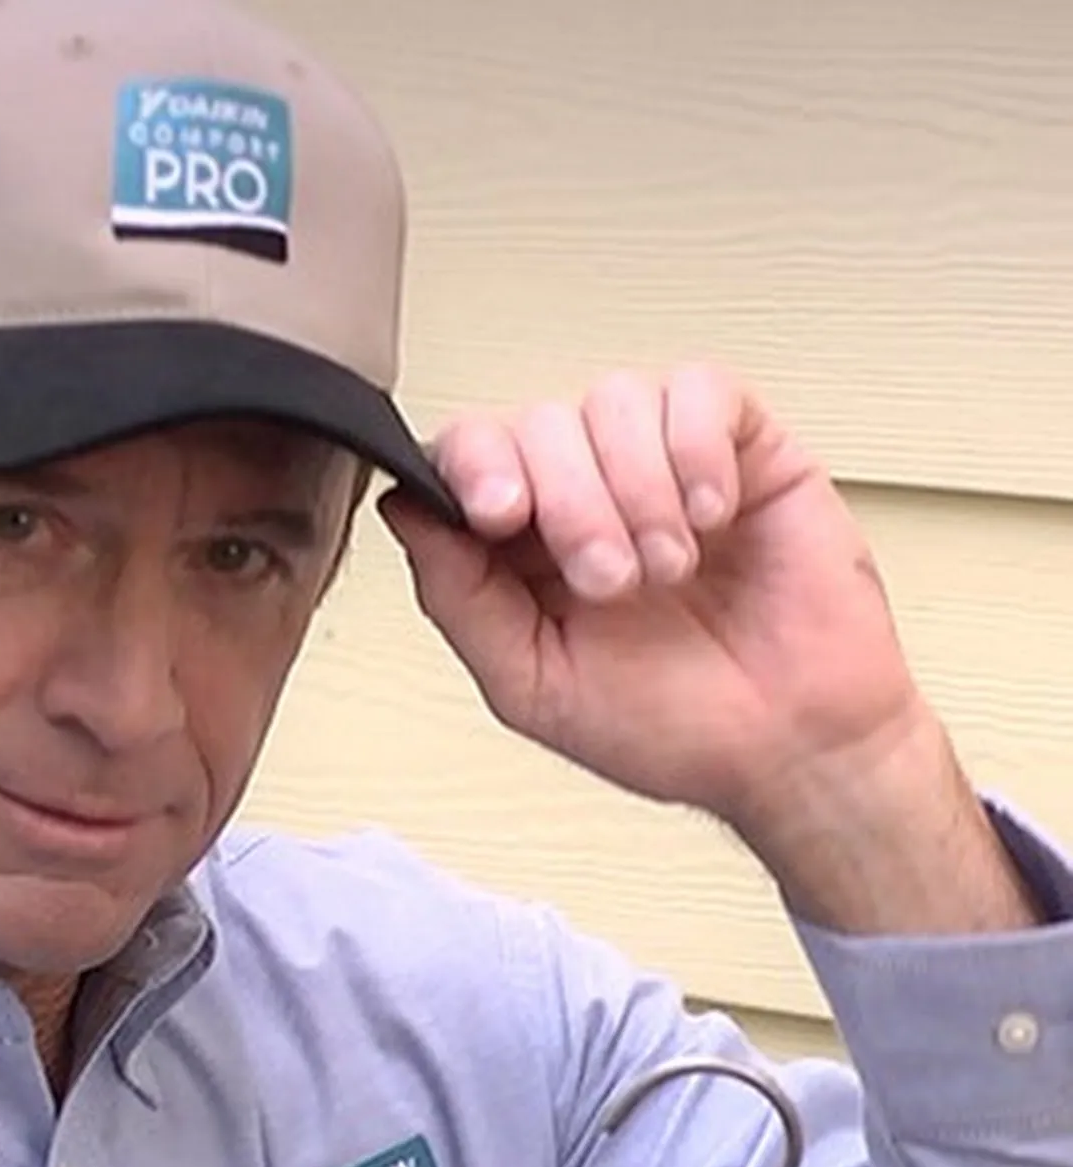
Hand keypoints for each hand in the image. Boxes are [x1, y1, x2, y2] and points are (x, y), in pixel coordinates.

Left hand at [376, 365, 1037, 933]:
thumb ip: (458, 597)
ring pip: (615, 400)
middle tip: (611, 584)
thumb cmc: (669, 727)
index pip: (470, 456)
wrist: (789, 747)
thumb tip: (403, 508)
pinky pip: (701, 391)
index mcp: (522, 548)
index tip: (497, 514)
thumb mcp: (531, 683)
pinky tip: (711, 517)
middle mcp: (587, 492)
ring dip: (636, 489)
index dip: (474, 466)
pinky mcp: (744, 446)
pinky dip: (697, 452)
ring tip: (669, 570)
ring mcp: (664, 462)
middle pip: (538, 424)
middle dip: (569, 503)